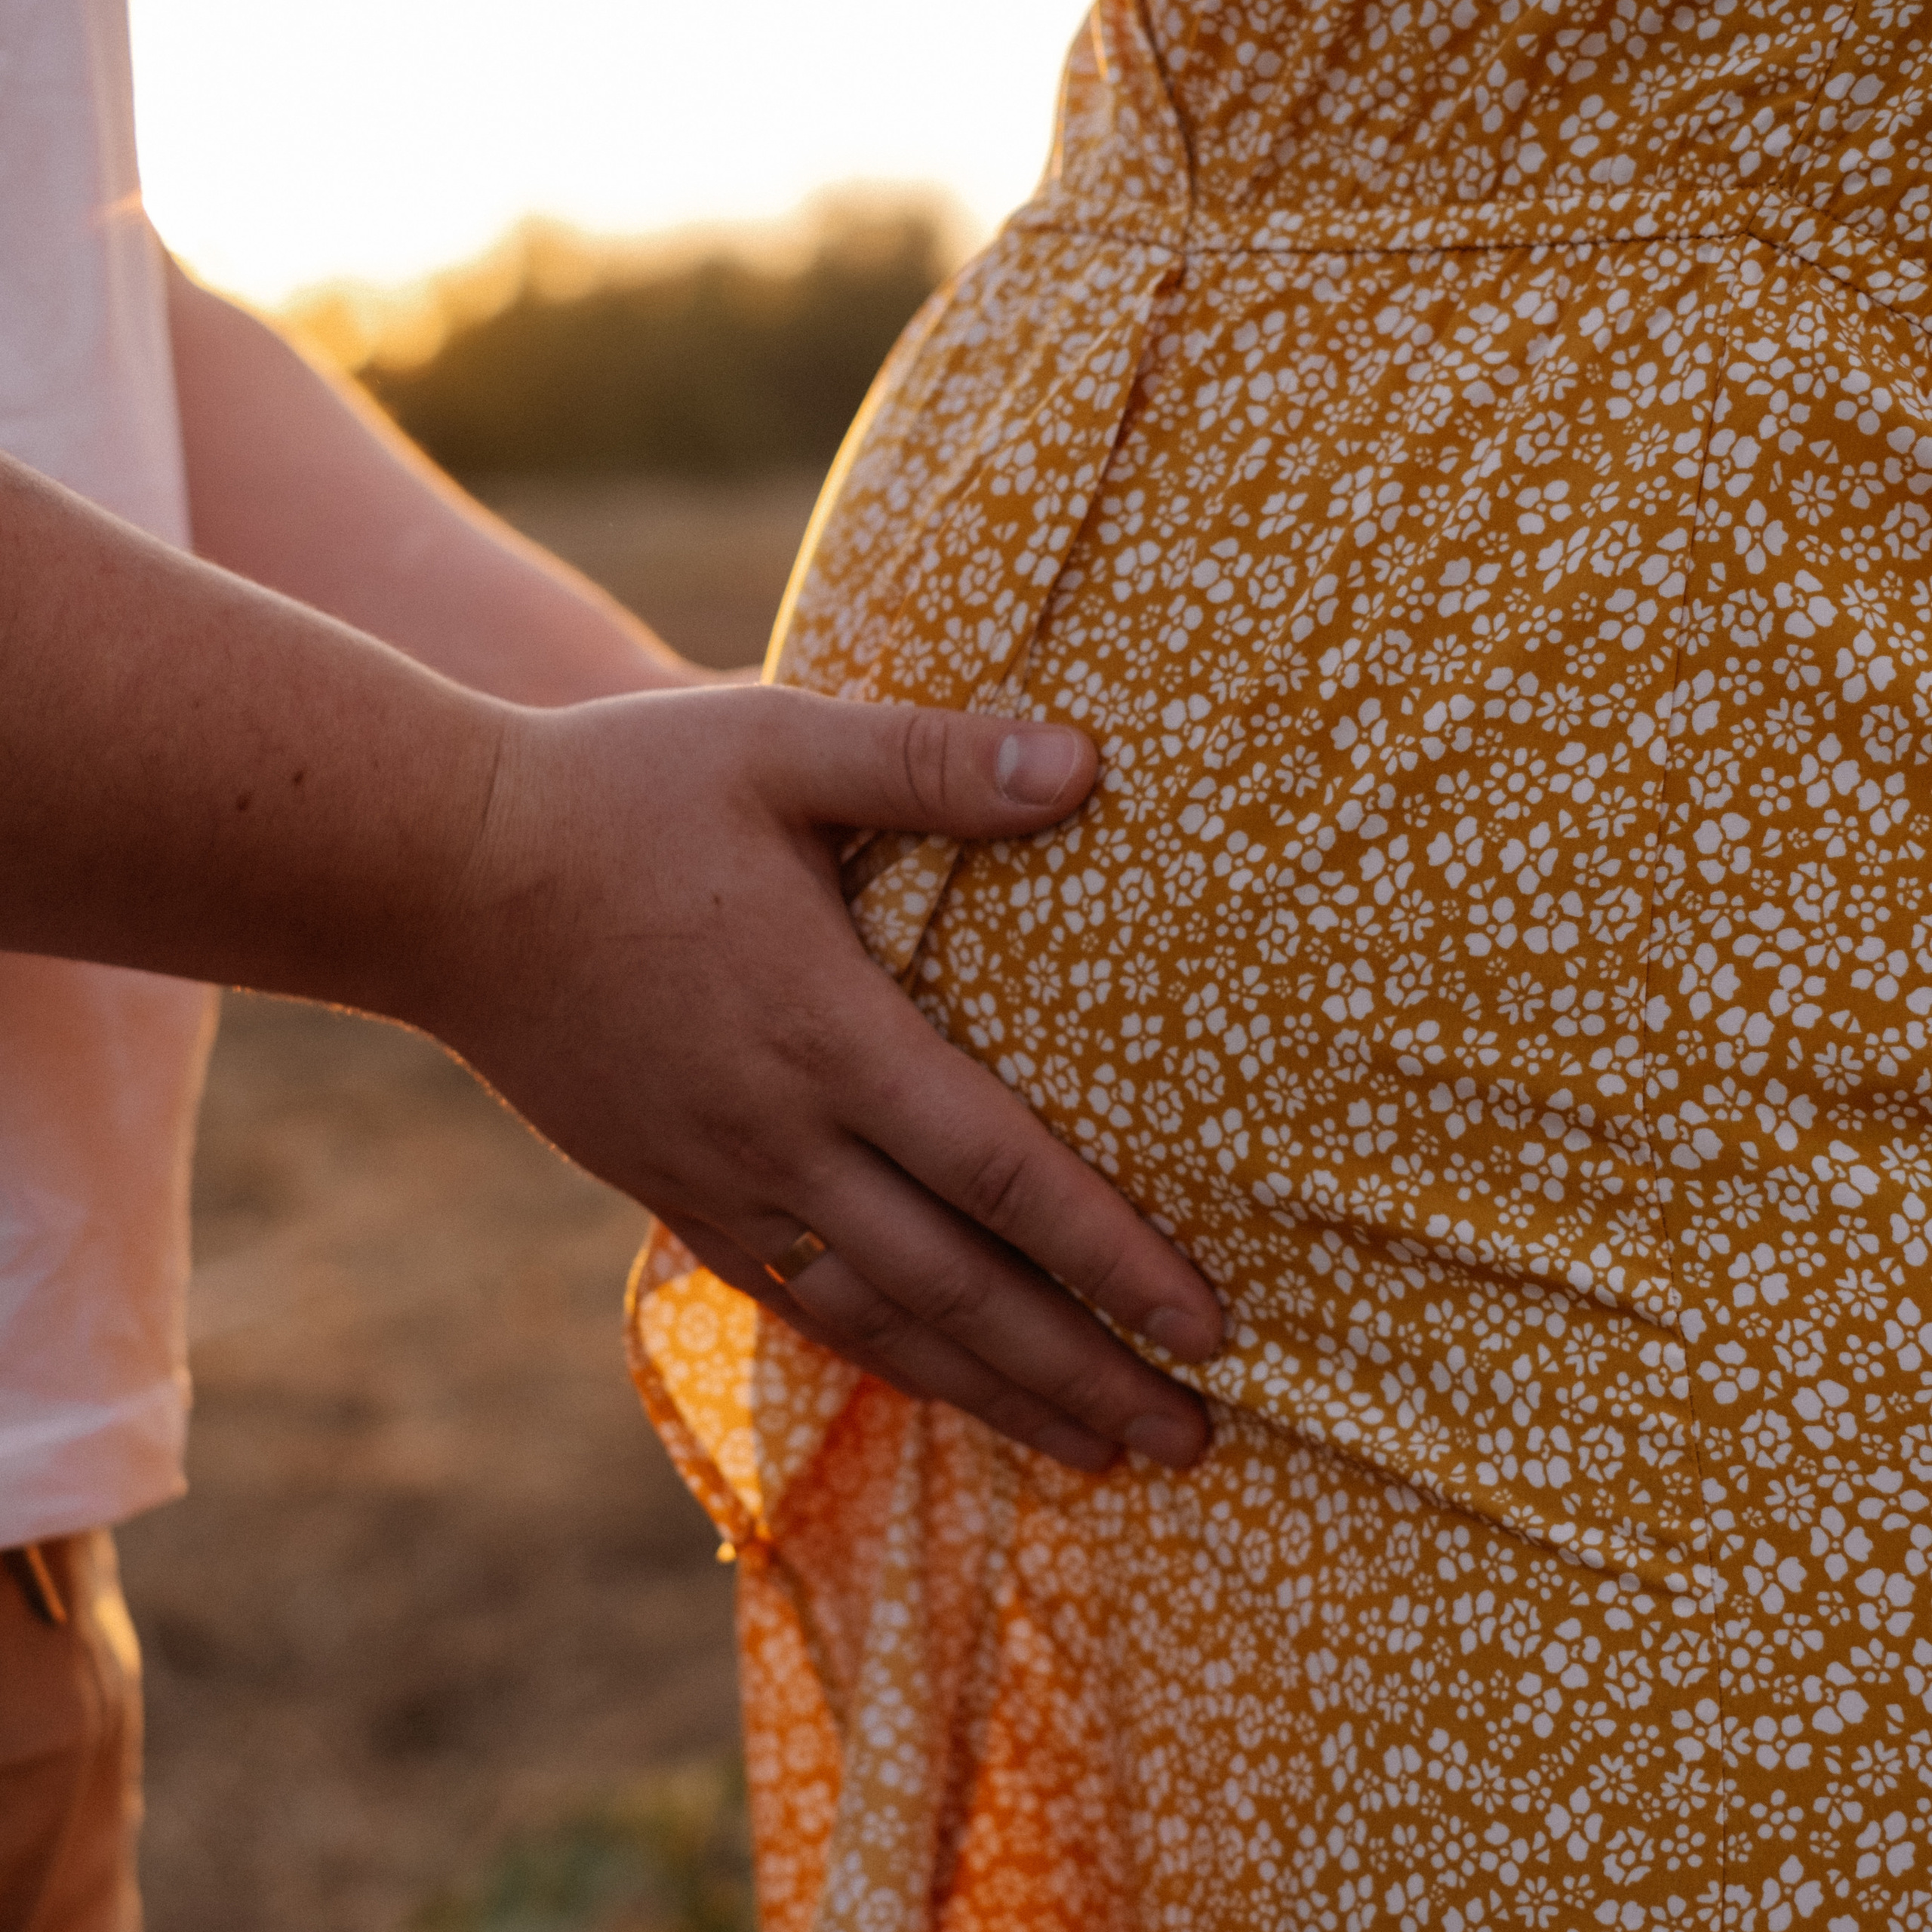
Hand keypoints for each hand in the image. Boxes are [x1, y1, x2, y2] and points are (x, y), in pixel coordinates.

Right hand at [418, 685, 1223, 1470]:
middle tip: (1186, 1442)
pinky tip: (937, 1380)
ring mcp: (716, 1178)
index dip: (1111, 1256)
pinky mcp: (668, 1191)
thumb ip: (928, 762)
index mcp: (827, 1030)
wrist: (432, 872)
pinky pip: (794, 1301)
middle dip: (1077, 1370)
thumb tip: (1084, 759)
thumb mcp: (777, 743)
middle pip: (954, 1287)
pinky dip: (882, 1357)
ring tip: (1092, 1450)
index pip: (1002, 1171)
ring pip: (878, 1323)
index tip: (1205, 1328)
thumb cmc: (618, 792)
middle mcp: (779, 1133)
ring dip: (992, 1392)